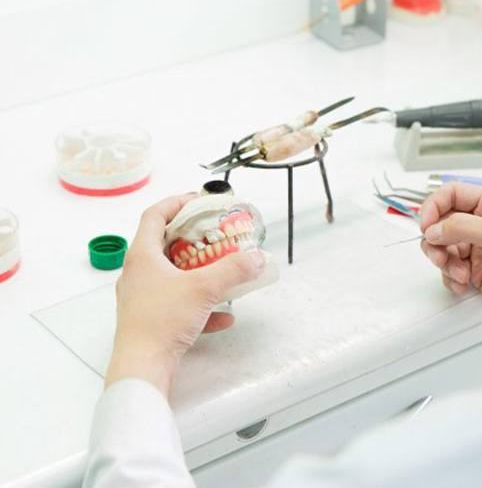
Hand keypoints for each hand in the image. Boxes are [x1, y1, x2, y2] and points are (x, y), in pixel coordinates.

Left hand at [105, 194, 265, 396]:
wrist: (142, 367)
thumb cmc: (160, 322)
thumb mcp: (204, 288)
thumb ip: (233, 269)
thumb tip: (255, 257)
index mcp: (142, 255)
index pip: (155, 215)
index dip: (177, 203)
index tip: (200, 201)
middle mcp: (139, 273)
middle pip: (165, 243)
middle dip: (194, 238)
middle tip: (216, 234)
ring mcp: (143, 297)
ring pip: (173, 274)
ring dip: (199, 271)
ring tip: (222, 270)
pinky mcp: (151, 319)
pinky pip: (179, 303)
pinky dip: (201, 305)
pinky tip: (224, 316)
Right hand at [420, 183, 481, 307]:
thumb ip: (462, 227)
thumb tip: (434, 228)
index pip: (451, 194)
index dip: (434, 207)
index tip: (426, 225)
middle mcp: (481, 221)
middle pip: (440, 222)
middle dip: (436, 242)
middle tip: (440, 256)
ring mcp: (475, 244)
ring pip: (440, 247)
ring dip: (444, 262)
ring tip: (459, 273)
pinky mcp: (471, 265)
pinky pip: (447, 267)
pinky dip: (450, 277)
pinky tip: (463, 283)